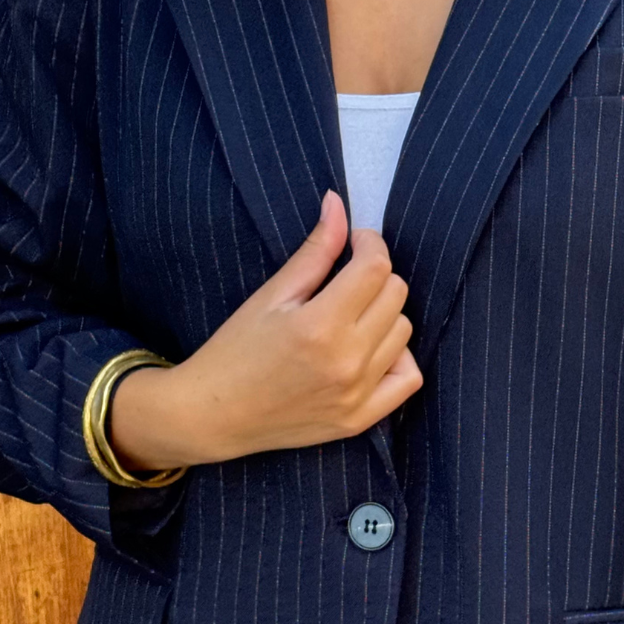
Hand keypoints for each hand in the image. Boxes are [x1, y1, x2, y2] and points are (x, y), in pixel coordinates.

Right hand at [108, 191, 421, 470]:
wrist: (216, 415)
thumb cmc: (235, 352)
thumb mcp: (270, 296)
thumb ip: (314, 252)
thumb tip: (338, 204)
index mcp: (320, 325)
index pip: (376, 267)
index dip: (368, 244)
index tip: (353, 243)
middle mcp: (346, 361)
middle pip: (396, 295)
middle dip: (375, 276)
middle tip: (347, 280)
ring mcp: (357, 394)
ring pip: (404, 332)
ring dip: (385, 315)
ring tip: (352, 317)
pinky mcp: (360, 419)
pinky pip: (408, 379)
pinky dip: (398, 358)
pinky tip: (372, 351)